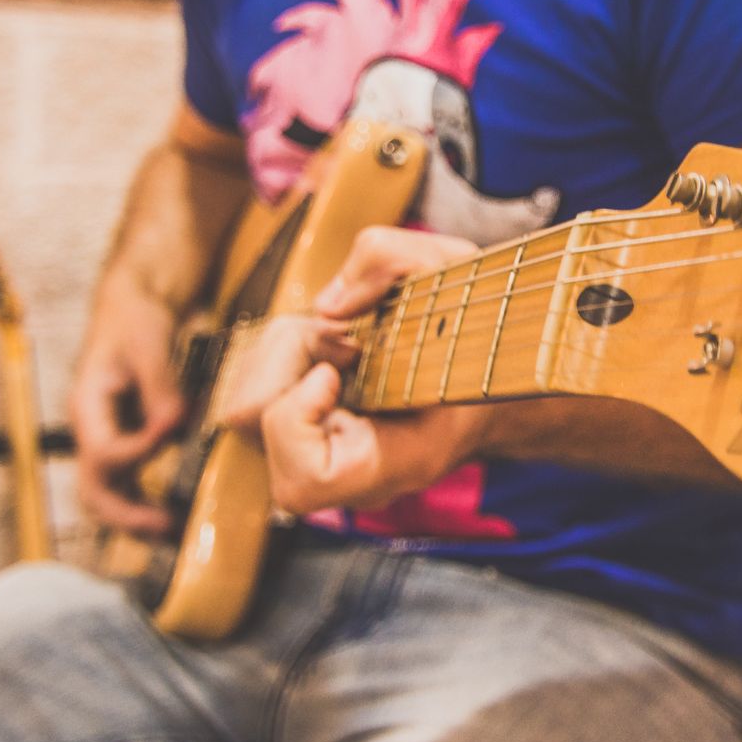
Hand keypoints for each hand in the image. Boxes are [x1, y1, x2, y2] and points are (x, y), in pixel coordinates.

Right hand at [69, 277, 185, 535]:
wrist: (131, 309)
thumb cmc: (136, 319)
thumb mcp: (148, 341)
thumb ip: (160, 385)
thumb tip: (175, 424)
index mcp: (88, 406)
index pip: (104, 451)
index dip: (139, 452)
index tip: (174, 435)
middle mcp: (92, 431)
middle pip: (94, 490)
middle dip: (126, 515)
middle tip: (166, 527)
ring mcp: (107, 440)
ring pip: (109, 496)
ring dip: (136, 519)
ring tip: (174, 532)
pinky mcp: (127, 442)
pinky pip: (130, 484)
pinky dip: (147, 503)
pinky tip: (176, 514)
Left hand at [253, 227, 487, 515]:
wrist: (496, 367)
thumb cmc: (477, 323)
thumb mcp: (453, 265)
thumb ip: (385, 260)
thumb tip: (326, 305)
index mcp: (393, 464)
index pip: (305, 481)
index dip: (299, 415)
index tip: (337, 368)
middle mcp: (350, 475)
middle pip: (253, 426)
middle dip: (286, 362)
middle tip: (343, 341)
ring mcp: (324, 456)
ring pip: (244, 407)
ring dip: (284, 353)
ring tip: (342, 339)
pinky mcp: (304, 432)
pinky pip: (258, 394)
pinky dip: (285, 357)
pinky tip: (332, 348)